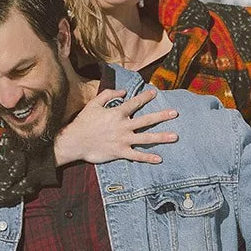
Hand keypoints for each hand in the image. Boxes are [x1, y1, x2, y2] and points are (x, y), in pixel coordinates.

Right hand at [54, 87, 179, 166]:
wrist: (75, 141)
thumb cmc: (83, 122)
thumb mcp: (94, 103)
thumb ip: (109, 94)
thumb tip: (124, 91)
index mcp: (117, 113)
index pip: (135, 103)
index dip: (146, 97)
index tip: (155, 92)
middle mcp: (123, 126)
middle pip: (147, 120)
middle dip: (162, 116)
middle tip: (175, 113)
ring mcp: (123, 140)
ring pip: (146, 138)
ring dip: (161, 137)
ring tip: (175, 136)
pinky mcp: (120, 152)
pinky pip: (136, 156)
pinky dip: (148, 158)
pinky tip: (159, 159)